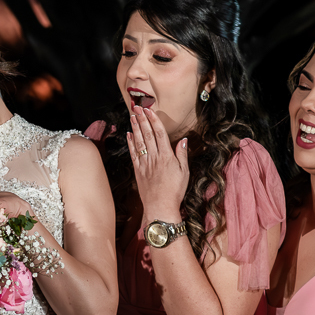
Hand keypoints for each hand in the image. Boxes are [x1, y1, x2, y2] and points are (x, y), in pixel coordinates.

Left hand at [127, 105, 188, 222]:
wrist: (160, 206)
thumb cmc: (175, 190)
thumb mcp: (184, 172)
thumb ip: (182, 154)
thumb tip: (183, 140)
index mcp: (167, 156)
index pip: (159, 133)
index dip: (154, 120)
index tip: (149, 110)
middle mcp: (154, 157)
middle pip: (147, 134)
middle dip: (142, 119)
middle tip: (137, 107)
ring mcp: (145, 163)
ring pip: (139, 141)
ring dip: (135, 128)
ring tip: (132, 116)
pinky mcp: (138, 170)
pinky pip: (133, 154)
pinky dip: (131, 143)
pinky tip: (129, 134)